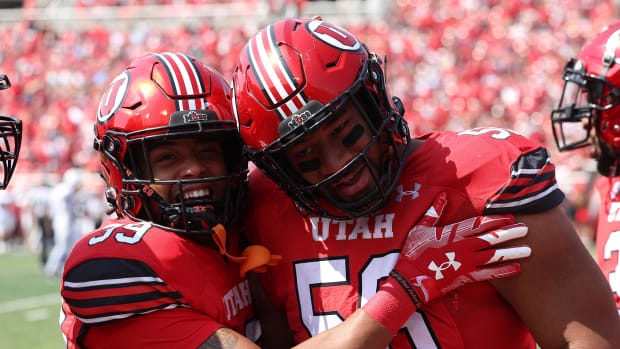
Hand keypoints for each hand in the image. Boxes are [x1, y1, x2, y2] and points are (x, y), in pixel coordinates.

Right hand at [389, 192, 530, 306]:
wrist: (411, 278)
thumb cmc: (413, 252)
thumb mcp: (419, 228)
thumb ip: (433, 213)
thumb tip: (442, 196)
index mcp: (452, 233)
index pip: (479, 224)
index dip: (495, 220)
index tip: (509, 216)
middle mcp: (463, 247)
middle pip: (491, 238)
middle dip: (509, 233)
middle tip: (526, 229)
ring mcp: (466, 262)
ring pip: (494, 256)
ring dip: (512, 252)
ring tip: (528, 249)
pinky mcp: (466, 276)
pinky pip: (489, 274)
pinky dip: (503, 271)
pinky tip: (516, 268)